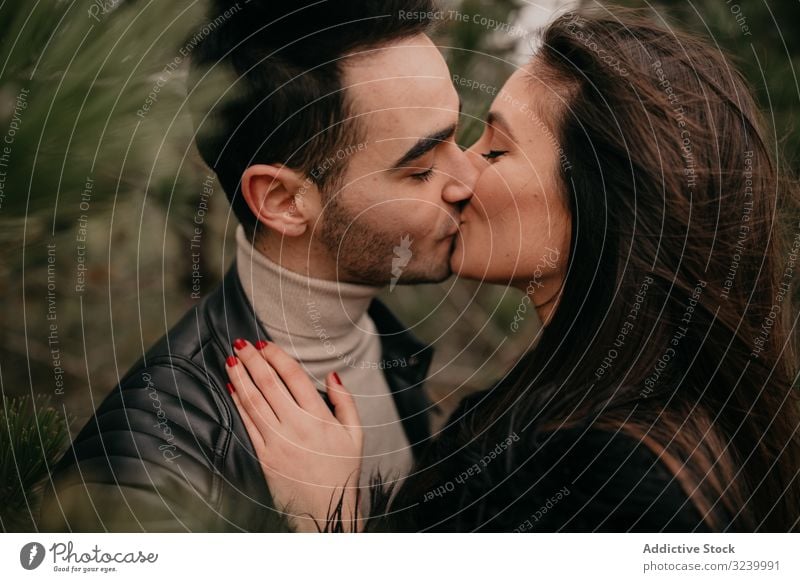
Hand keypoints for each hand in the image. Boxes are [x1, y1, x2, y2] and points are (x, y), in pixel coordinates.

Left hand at [225, 339, 363, 531]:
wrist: (327, 511)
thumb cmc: (343, 470)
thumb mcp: (356, 434)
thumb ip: (345, 402)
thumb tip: (332, 375)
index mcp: (319, 418)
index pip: (293, 377)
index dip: (276, 357)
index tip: (265, 343)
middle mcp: (296, 427)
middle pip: (269, 385)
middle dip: (252, 360)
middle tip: (240, 342)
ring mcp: (278, 442)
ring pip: (254, 402)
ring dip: (240, 378)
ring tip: (231, 359)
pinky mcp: (265, 457)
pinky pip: (248, 424)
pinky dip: (238, 404)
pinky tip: (232, 389)